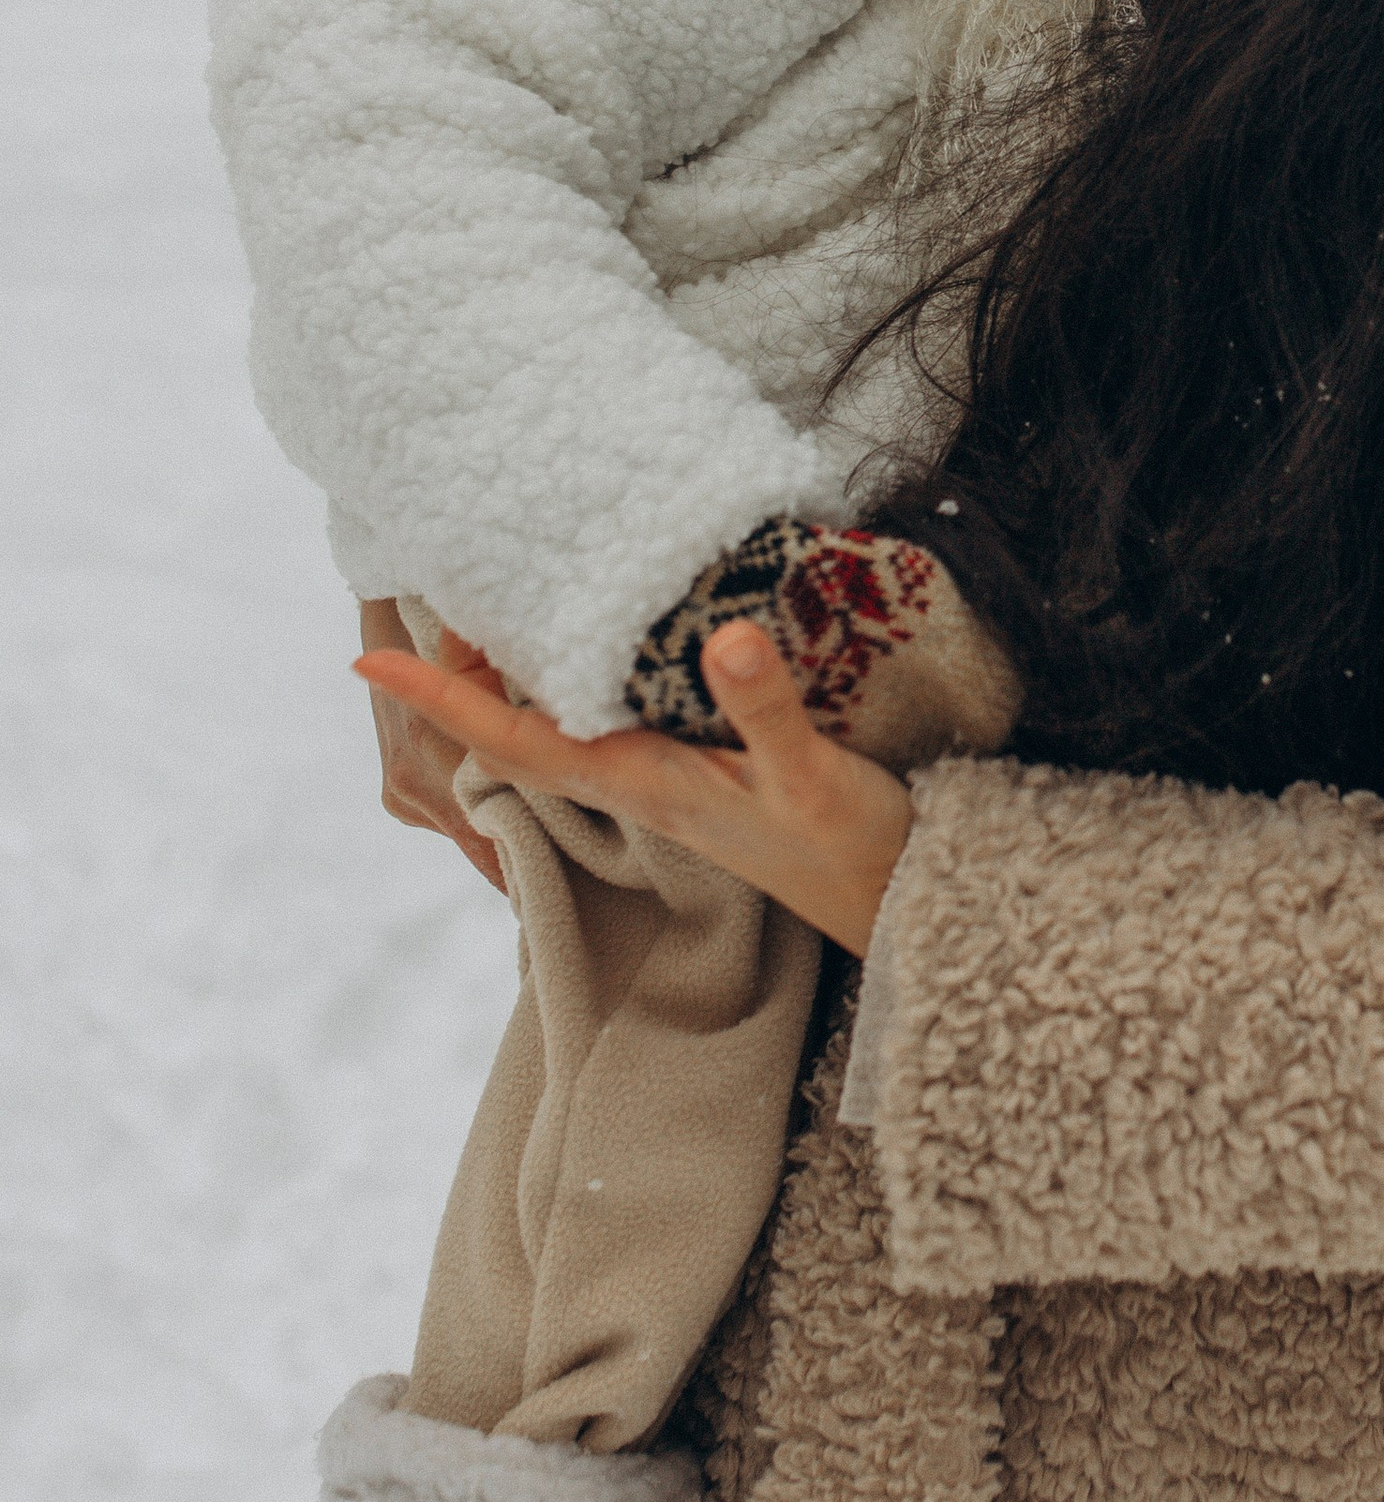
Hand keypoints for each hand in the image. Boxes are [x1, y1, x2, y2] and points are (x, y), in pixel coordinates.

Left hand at [351, 621, 914, 957]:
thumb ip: (765, 709)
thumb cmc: (850, 847)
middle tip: (429, 597)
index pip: (512, 739)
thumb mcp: (812, 774)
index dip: (441, 698)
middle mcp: (635, 783)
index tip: (368, 656)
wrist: (896, 905)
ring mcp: (662, 781)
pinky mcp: (695, 773)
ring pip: (554, 726)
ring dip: (508, 678)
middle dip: (459, 675)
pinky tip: (587, 645)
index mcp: (641, 781)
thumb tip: (721, 635)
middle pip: (514, 730)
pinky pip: (603, 723)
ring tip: (484, 610)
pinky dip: (571, 680)